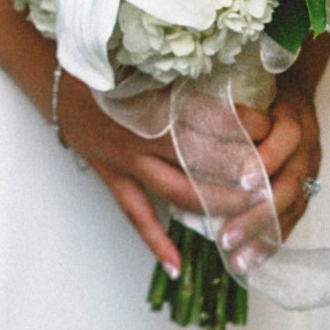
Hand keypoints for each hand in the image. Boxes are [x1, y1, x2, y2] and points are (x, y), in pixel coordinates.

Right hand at [50, 52, 324, 267]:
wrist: (57, 77)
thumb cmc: (109, 65)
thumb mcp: (150, 62)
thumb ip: (186, 74)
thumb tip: (234, 72)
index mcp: (158, 99)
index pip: (210, 114)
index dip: (244, 123)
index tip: (272, 127)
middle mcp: (145, 133)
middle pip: (201, 159)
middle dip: (238, 173)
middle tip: (270, 184)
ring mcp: (127, 160)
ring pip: (176, 191)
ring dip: (212, 205)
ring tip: (244, 219)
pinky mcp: (111, 177)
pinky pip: (135, 215)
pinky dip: (155, 241)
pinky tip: (175, 267)